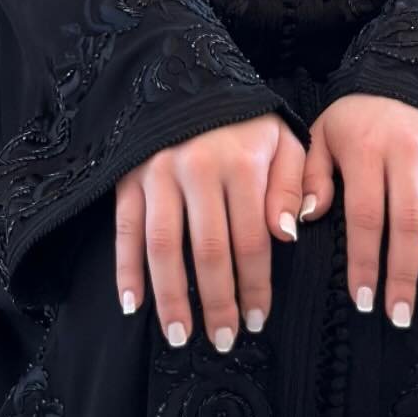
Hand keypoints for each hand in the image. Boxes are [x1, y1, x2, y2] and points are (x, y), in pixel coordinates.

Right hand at [113, 112, 306, 348]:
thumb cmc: (244, 121)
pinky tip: (132, 304)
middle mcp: (197, 169)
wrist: (189, 77)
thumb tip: (287, 235)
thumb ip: (292, 186)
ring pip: (164, 246)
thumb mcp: (284, 140)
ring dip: (171, 297)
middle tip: (223, 339)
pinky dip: (125, 269)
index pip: (252, 240)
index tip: (259, 319)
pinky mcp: (129, 177)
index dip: (256, 286)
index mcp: (242, 163)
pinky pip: (125, 230)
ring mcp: (158, 173)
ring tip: (180, 336)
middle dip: (217, 302)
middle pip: (208, 251)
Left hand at [299, 94, 417, 323]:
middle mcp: (410, 149)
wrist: (393, 81)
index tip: (362, 300)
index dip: (366, 261)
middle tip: (399, 315)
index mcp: (368, 148)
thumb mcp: (318, 140)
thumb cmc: (353, 124)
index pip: (366, 215)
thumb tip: (301, 222)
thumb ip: (305, 180)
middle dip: (406, 274)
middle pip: (411, 222)